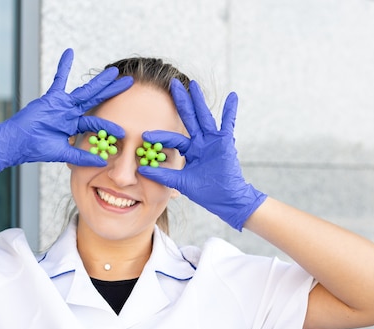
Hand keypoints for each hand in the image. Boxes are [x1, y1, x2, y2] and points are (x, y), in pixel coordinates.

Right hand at [0, 48, 132, 171]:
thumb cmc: (36, 148)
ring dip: (99, 81)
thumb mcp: (63, 154)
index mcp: (74, 125)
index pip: (96, 123)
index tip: (123, 132)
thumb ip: (81, 157)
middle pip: (96, 100)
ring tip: (113, 71)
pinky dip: (63, 66)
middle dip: (112, 91)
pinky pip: (59, 79)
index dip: (109, 127)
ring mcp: (62, 104)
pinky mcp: (51, 98)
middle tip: (128, 82)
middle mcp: (70, 113)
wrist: (17, 143)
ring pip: (85, 90)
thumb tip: (102, 163)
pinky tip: (69, 52)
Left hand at [138, 79, 266, 230]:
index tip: (144, 134)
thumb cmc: (206, 192)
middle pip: (188, 117)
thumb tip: (141, 169)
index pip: (172, 139)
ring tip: (193, 84)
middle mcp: (200, 142)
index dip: (159, 136)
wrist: (226, 200)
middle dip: (180, 101)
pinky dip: (230, 110)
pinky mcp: (225, 143)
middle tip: (171, 83)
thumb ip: (163, 175)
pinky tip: (232, 96)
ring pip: (203, 116)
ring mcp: (213, 140)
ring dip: (198, 100)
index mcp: (190, 150)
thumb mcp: (180, 182)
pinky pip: (228, 123)